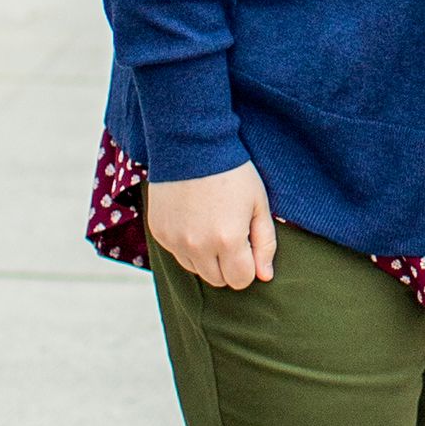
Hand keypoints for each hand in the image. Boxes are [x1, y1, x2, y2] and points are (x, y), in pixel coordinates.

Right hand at [145, 162, 276, 288]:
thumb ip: (265, 244)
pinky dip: (187, 245)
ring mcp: (174, 241)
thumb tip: (265, 277)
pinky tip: (194, 218)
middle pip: (217, 280)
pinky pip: (177, 254)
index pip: (241, 280)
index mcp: (228, 240)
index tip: (248, 243)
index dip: (249, 265)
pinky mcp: (159, 232)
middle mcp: (198, 246)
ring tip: (212, 224)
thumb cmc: (233, 173)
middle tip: (231, 234)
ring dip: (207, 258)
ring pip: (196, 270)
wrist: (191, 145)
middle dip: (228, 265)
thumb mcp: (259, 204)